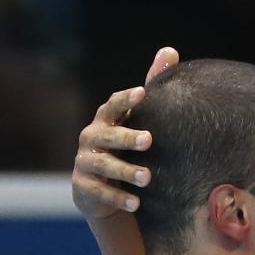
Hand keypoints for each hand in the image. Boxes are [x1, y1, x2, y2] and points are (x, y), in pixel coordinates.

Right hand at [71, 47, 179, 218]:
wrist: (101, 188)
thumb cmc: (124, 145)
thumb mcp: (138, 117)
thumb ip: (151, 85)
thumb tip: (170, 50)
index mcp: (105, 119)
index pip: (113, 105)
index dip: (126, 100)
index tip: (142, 94)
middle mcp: (91, 138)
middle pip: (108, 136)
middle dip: (127, 137)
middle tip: (149, 140)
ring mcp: (85, 163)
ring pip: (104, 166)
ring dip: (126, 171)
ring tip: (147, 178)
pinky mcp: (83, 187)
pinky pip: (101, 192)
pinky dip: (118, 198)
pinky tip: (136, 203)